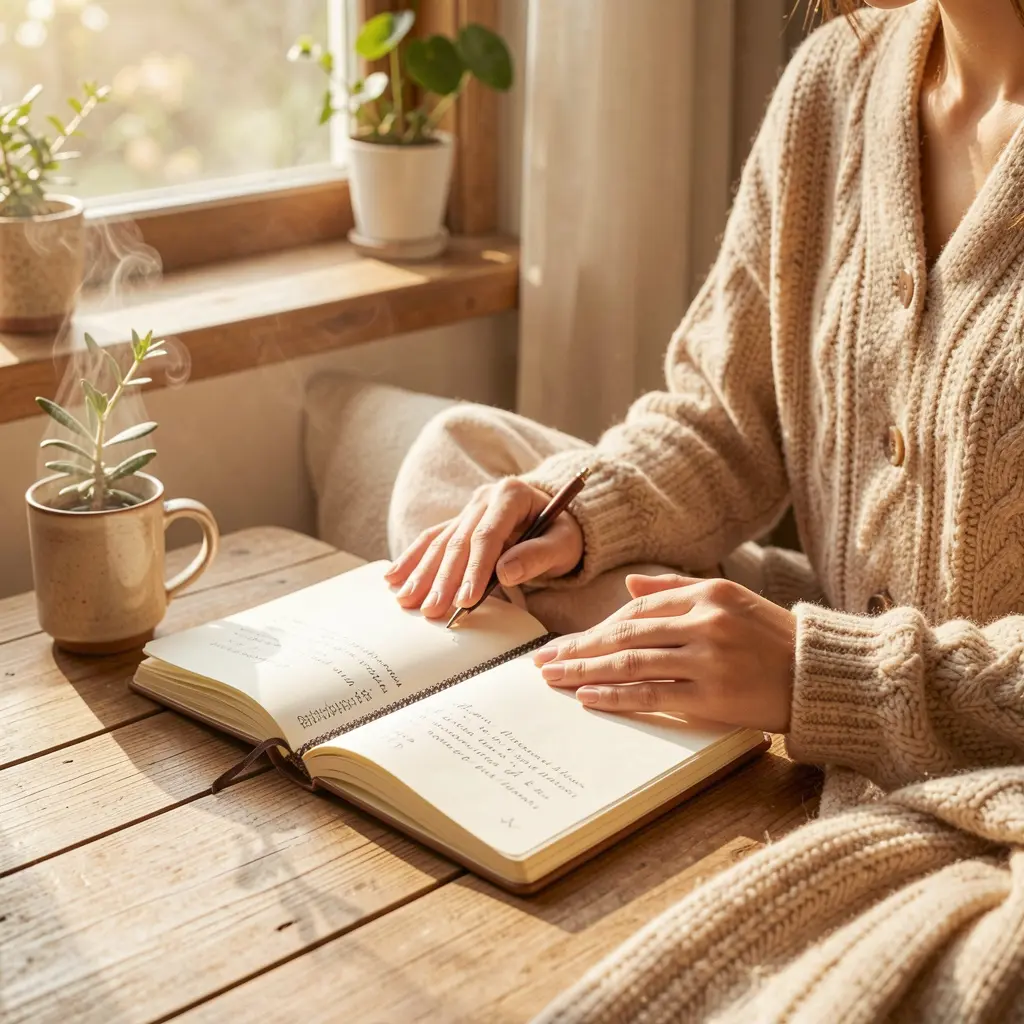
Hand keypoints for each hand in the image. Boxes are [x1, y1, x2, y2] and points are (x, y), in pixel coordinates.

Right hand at [385, 477, 584, 618]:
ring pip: (440, 542)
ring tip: (407, 601)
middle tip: (432, 611)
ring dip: (421, 573)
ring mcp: (469, 509)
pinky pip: (431, 540)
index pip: (487, 535)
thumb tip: (505, 572)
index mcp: (511, 495)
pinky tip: (393, 578)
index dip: (475, 569)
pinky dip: (412, 560)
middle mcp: (484, 498)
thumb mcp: (564, 543)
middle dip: (443, 579)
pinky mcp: (459, 523)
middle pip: (458, 541)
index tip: (466, 600)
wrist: (559, 518)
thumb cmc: (564, 532)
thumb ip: (538, 555)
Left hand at [533, 573, 794, 732]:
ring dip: (586, 671)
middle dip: (579, 648)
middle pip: (626, 632)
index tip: (568, 641)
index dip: (598, 626)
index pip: (637, 607)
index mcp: (708, 593)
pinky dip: (617, 695)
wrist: (823, 675)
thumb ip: (678, 588)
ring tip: (555, 678)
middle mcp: (705, 620)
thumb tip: (631, 583)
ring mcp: (709, 658)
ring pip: (631, 661)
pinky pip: (652, 692)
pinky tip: (589, 697)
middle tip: (543, 661)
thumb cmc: (775, 639)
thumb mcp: (731, 600)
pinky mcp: (714, 694)